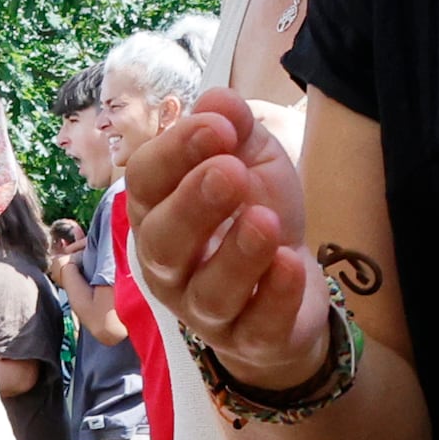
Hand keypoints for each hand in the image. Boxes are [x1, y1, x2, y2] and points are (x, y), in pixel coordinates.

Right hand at [122, 94, 333, 388]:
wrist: (290, 283)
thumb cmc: (250, 215)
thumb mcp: (249, 159)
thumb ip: (234, 128)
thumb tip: (218, 100)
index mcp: (158, 212)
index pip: (146, 183)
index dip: (175, 154)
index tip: (216, 126)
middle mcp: (169, 265)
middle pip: (164, 243)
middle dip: (193, 206)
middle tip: (228, 172)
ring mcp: (205, 310)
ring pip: (209, 292)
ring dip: (237, 256)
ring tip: (264, 220)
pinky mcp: (250, 340)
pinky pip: (257, 326)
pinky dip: (275, 297)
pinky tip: (292, 264)